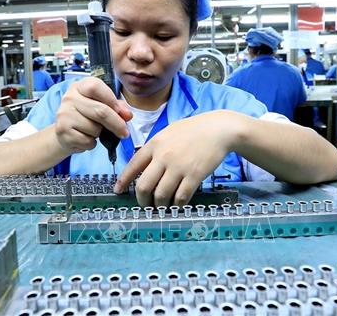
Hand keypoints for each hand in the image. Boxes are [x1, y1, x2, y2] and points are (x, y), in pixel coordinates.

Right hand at [54, 77, 131, 154]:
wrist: (65, 134)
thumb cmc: (86, 117)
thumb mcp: (101, 106)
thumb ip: (117, 107)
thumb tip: (127, 115)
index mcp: (79, 87)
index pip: (95, 87)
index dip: (111, 100)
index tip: (121, 112)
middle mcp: (69, 98)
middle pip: (100, 110)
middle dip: (117, 124)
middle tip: (124, 132)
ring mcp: (64, 114)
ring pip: (95, 128)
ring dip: (100, 134)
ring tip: (92, 131)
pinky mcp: (62, 131)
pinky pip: (87, 140)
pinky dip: (91, 143)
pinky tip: (84, 138)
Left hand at [114, 110, 236, 206]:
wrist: (218, 129)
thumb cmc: (193, 130)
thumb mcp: (168, 133)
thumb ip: (155, 148)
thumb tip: (142, 165)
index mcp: (154, 144)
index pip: (132, 166)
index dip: (123, 181)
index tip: (118, 190)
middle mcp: (163, 156)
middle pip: (144, 187)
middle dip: (142, 201)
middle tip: (146, 205)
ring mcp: (179, 167)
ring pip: (161, 196)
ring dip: (160, 205)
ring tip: (163, 206)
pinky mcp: (194, 176)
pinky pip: (181, 197)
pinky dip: (177, 204)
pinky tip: (178, 203)